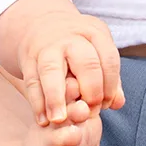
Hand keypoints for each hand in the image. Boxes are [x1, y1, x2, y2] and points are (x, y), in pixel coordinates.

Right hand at [0, 0, 125, 124]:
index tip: (107, 105)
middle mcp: (71, 37)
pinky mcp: (28, 59)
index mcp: (93, 33)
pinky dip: (37, 103)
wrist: (41, 25)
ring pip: (51, 70)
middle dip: (91, 90)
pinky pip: (32, 81)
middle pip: (86, 62)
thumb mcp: (96, 50)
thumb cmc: (77, 45)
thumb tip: (117, 104)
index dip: (111, 85)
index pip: (109, 58)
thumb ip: (109, 77)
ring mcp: (47, 47)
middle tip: (89, 112)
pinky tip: (43, 120)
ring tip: (59, 120)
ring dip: (55, 98)